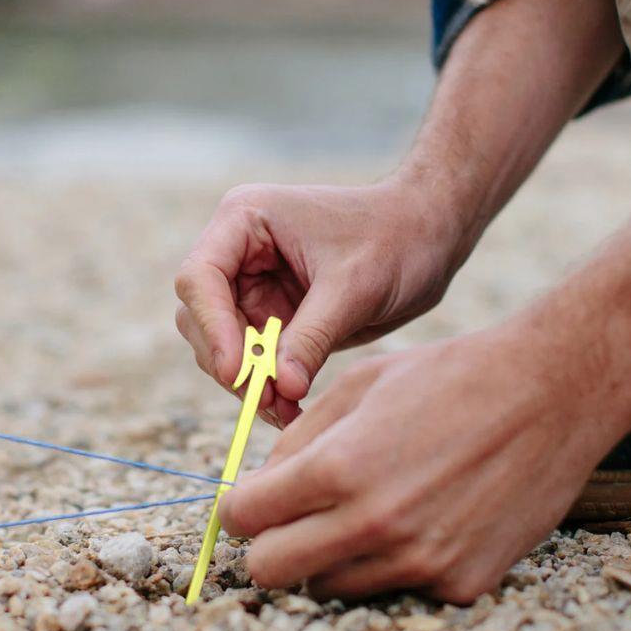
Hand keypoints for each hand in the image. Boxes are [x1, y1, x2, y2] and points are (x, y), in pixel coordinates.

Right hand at [174, 178, 463, 426]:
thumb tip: (281, 390)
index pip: (200, 278)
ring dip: (247, 383)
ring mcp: (249, 287)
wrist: (429, 237)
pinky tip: (292, 409)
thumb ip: (312, 337)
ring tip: (286, 411)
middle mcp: (236, 252)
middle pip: (200, 317)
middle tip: (267, 401)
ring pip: (220, 346)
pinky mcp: (269, 317)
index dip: (211, 328)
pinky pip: (252, 361)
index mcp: (245, 220)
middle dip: (230, 363)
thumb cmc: (396, 238)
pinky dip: (266, 387)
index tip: (237, 374)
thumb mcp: (354, 287)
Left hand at [218, 327, 619, 603]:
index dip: (237, 510)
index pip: (243, 518)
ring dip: (327, 558)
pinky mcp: (460, 584)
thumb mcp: (356, 386)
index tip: (247, 505)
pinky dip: (389, 565)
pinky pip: (393, 590)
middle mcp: (374, 523)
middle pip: (271, 570)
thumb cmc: (448, 378)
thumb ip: (294, 443)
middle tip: (287, 523)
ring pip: (327, 587)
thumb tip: (255, 488)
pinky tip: (418, 521)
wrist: (551, 393)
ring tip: (363, 512)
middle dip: (267, 546)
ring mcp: (419, 561)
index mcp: (338, 468)